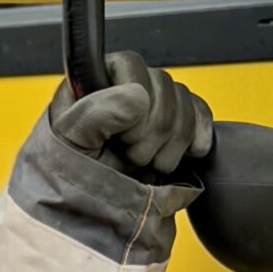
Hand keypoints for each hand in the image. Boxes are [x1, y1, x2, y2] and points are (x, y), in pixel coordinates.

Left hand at [53, 52, 213, 178]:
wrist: (94, 207)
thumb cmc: (72, 170)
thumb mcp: (70, 141)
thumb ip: (95, 113)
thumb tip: (138, 95)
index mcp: (96, 79)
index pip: (132, 64)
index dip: (136, 99)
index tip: (124, 134)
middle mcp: (128, 86)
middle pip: (164, 86)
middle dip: (153, 132)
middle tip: (131, 155)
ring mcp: (156, 104)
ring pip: (186, 103)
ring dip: (173, 142)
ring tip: (148, 163)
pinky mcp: (179, 124)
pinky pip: (202, 115)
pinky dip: (198, 138)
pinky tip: (188, 154)